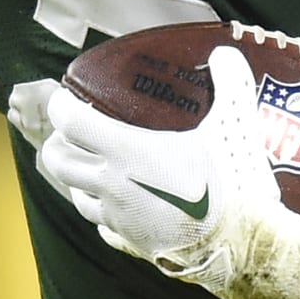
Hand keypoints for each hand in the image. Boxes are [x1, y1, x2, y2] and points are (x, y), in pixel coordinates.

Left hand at [41, 44, 282, 298]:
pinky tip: (118, 207)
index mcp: (127, 152)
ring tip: (89, 167)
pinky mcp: (133, 244)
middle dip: (56, 144)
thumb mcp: (234, 125)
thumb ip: (230, 84)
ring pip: (76, 198)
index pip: (71, 123)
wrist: (243, 246)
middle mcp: (112, 186)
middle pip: (59, 162)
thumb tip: (226, 52)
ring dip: (76, 179)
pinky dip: (103, 213)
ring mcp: (120, 219)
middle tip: (68, 133)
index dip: (60, 106)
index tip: (64, 98)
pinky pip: (104, 228)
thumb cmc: (232, 183)